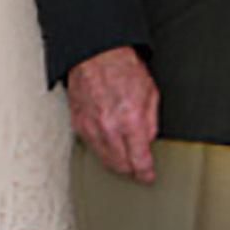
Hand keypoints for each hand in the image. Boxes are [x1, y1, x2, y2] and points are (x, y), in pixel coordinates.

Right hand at [66, 46, 159, 183]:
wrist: (96, 53)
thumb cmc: (123, 67)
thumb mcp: (150, 92)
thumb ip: (151, 122)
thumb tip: (147, 142)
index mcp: (131, 119)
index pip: (139, 160)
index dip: (145, 173)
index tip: (147, 176)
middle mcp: (109, 126)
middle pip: (121, 165)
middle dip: (132, 170)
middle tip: (138, 168)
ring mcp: (91, 126)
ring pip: (104, 160)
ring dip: (116, 163)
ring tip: (124, 158)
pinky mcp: (77, 123)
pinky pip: (91, 147)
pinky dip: (101, 149)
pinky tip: (109, 143)